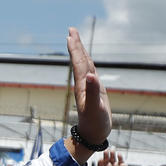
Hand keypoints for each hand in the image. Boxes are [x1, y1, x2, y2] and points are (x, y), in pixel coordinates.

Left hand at [66, 26, 110, 147]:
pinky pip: (91, 73)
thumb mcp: (94, 108)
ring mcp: (89, 87)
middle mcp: (84, 84)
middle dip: (76, 45)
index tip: (70, 34)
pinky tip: (88, 61)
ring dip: (81, 52)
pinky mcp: (95, 91)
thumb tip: (91, 75)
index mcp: (83, 85)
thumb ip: (93, 92)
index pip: (78, 62)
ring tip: (76, 40)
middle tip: (71, 30)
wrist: (92, 135)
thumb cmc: (94, 123)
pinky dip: (89, 63)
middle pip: (79, 60)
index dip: (75, 48)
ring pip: (84, 65)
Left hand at [98, 150, 138, 165]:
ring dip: (112, 155)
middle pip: (107, 162)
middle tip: (106, 151)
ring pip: (113, 160)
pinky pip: (121, 161)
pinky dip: (120, 157)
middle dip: (106, 156)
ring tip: (112, 149)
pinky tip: (119, 154)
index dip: (100, 163)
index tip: (100, 159)